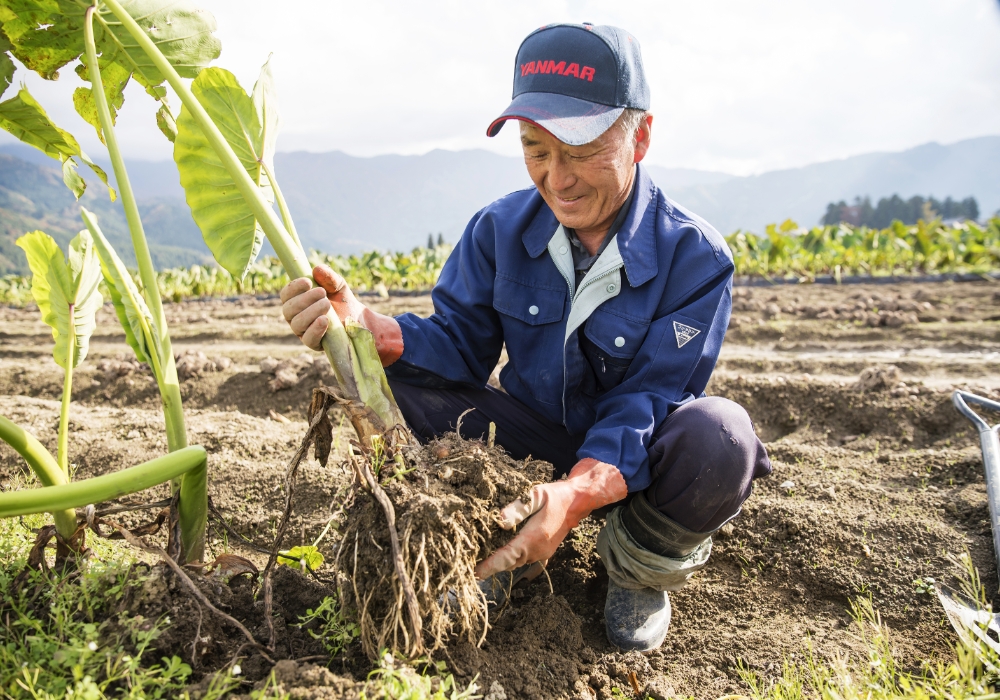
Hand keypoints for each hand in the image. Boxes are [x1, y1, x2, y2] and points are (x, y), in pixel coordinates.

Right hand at [279, 265, 403, 364]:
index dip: (293, 287)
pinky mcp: (315, 344)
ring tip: (326, 304)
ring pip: (296, 323)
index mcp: (297, 302)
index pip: (286, 295)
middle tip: (322, 293)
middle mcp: (296, 317)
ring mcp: (304, 332)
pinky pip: (308, 339)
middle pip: (288, 309)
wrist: (360, 320)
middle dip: (304, 299)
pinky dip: (315, 329)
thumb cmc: (343, 302)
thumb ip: (329, 277)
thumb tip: (317, 269)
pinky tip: (324, 320)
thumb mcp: (339, 286)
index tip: (307, 281)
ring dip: (310, 312)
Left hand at [474, 458, 626, 579]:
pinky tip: (499, 556)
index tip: (476, 572)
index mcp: (534, 538)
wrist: (577, 501)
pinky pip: (524, 560)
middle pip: (510, 563)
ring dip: (500, 563)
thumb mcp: (536, 494)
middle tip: (471, 566)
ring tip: (481, 561)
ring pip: (516, 562)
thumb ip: (518, 508)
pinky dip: (511, 560)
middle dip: (491, 566)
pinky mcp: (544, 552)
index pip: (508, 556)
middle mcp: (538, 550)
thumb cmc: (555, 495)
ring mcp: (542, 553)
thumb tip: (500, 522)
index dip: (491, 565)